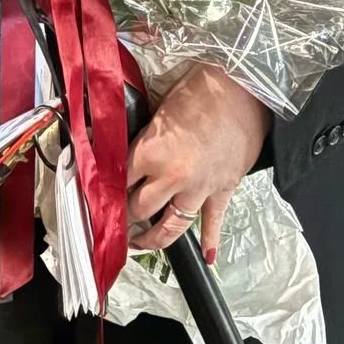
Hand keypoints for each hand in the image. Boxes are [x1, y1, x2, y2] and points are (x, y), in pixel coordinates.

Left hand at [126, 64, 271, 263]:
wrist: (243, 88)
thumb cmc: (200, 90)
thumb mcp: (158, 111)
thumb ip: (142, 138)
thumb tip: (125, 152)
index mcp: (149, 153)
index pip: (118, 182)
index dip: (107, 191)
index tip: (101, 200)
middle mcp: (170, 177)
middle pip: (139, 209)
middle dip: (126, 217)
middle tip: (118, 222)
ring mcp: (198, 188)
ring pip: (171, 226)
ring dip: (153, 239)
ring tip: (142, 243)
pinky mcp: (223, 190)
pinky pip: (213, 221)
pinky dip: (211, 240)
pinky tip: (208, 255)